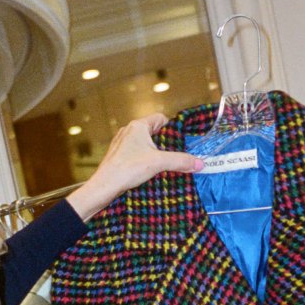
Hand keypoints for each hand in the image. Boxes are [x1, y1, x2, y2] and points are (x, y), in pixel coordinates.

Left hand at [65, 114, 202, 221]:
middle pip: (153, 132)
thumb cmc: (127, 168)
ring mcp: (122, 144)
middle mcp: (128, 131)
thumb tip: (200, 163)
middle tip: (175, 154)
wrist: (105, 186)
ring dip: (154, 153)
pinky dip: (144, 160)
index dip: (172, 128)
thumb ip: (180, 161)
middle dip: (165, 143)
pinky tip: (149, 172)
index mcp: (138, 126)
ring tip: (164, 165)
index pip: (160, 119)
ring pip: (144, 144)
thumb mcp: (159, 163)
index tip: (181, 141)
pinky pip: (136, 154)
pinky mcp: (118, 156)